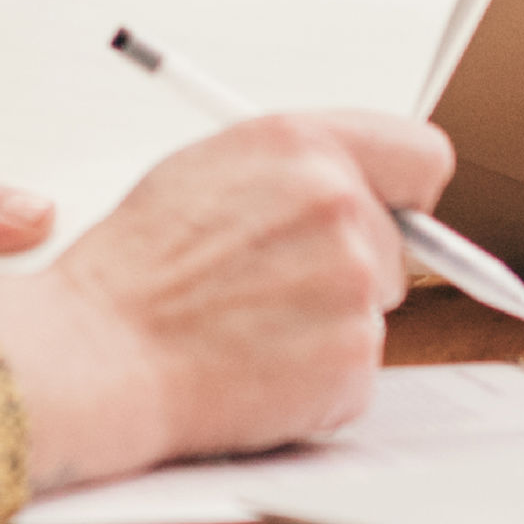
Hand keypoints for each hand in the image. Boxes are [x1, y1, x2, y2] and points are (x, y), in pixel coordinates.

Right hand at [0, 112, 454, 491]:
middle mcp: (340, 205)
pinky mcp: (353, 360)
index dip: (405, 189)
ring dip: (329, 323)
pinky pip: (357, 370)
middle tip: (276, 284)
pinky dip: (317, 378)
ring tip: (251, 325)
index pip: (422, 154)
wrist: (102, 352)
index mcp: (302, 145)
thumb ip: (293, 169)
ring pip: (374, 309)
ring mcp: (353, 285)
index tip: (392, 210)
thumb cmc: (136, 268)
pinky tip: (257, 366)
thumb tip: (352, 183)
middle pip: (400, 243)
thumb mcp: (206, 170)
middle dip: (352, 265)